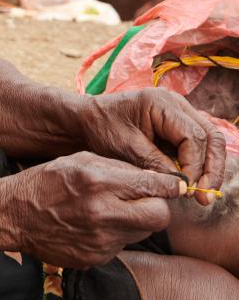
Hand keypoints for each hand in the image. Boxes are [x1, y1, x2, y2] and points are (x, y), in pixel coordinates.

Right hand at [2, 152, 184, 268]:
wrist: (14, 215)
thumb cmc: (47, 181)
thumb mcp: (82, 161)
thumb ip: (120, 169)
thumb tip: (154, 178)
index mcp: (98, 183)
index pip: (153, 187)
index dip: (169, 186)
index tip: (174, 185)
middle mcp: (102, 213)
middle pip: (159, 217)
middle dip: (158, 207)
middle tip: (148, 201)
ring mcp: (99, 240)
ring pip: (143, 233)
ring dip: (138, 222)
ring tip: (116, 211)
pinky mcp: (95, 258)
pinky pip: (121, 246)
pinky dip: (117, 235)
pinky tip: (98, 225)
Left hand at [78, 89, 226, 205]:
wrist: (87, 119)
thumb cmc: (102, 128)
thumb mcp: (126, 148)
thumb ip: (155, 164)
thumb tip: (182, 184)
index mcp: (161, 103)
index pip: (194, 136)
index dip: (195, 166)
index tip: (187, 189)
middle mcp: (176, 103)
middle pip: (211, 135)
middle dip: (211, 168)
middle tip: (204, 197)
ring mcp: (179, 111)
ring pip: (209, 138)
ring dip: (209, 166)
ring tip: (202, 192)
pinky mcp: (176, 122)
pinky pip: (198, 140)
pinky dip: (199, 161)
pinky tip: (193, 181)